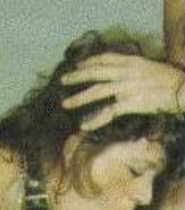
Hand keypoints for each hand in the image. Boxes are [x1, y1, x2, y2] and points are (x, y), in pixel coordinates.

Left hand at [61, 53, 184, 129]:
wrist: (182, 89)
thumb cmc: (169, 82)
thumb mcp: (149, 69)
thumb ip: (133, 72)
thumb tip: (120, 78)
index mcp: (132, 61)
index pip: (105, 58)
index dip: (89, 61)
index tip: (77, 65)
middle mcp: (126, 71)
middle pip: (96, 72)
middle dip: (77, 76)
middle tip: (62, 81)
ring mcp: (127, 87)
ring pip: (97, 91)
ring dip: (79, 98)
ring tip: (65, 104)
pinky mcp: (130, 103)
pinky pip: (108, 112)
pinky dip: (95, 119)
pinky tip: (84, 125)